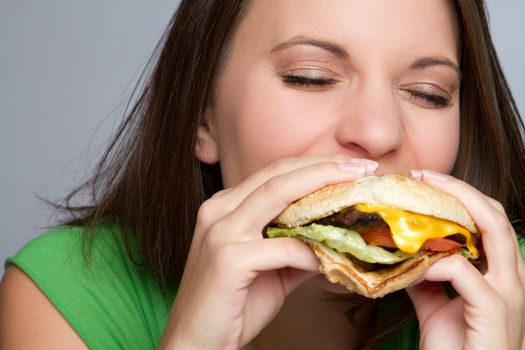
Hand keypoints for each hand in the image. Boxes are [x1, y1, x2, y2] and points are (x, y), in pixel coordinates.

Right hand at [158, 155, 377, 349]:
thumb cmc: (232, 305)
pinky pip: (281, 247)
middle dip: (324, 167)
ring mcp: (220, 231)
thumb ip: (298, 249)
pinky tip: (330, 259)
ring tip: (357, 192)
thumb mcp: (271, 271)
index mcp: (226, 206)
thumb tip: (338, 239)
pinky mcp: (227, 258)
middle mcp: (219, 209)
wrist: (195, 342)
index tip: (352, 166)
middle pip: (278, 174)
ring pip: (278, 195)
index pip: (275, 173)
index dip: (314, 165)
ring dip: (322, 189)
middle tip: (365, 167)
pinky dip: (310, 251)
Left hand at [407, 170, 524, 349]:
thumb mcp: (436, 306)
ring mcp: (508, 293)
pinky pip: (464, 272)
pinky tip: (413, 263)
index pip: (487, 218)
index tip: (421, 180)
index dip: (458, 195)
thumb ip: (427, 279)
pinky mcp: (494, 311)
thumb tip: (404, 256)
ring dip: (453, 209)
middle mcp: (512, 277)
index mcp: (500, 272)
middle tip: (419, 176)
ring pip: (492, 231)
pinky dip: (436, 261)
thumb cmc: (456, 349)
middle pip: (494, 214)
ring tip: (417, 198)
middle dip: (458, 188)